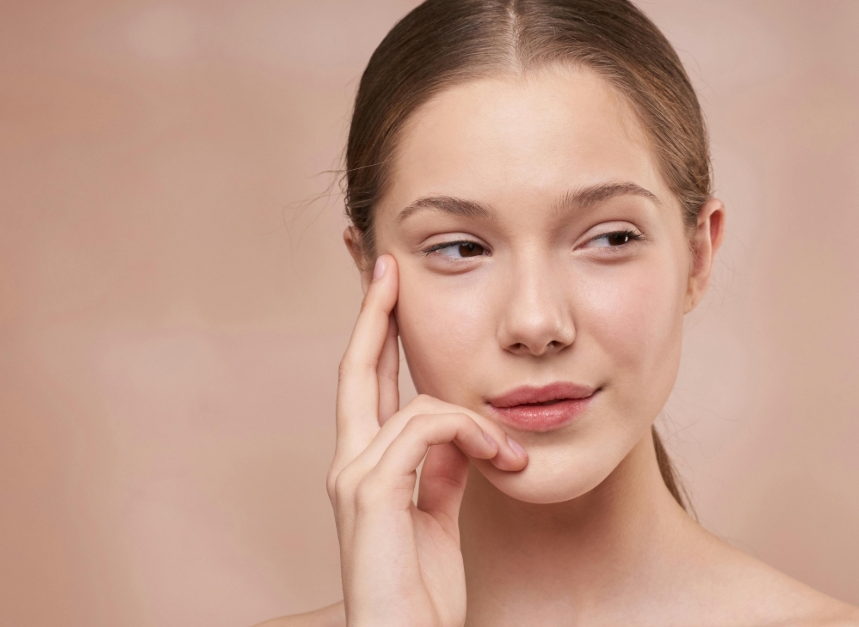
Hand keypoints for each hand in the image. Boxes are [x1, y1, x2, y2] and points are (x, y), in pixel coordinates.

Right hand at [328, 255, 527, 626]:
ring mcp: (354, 478)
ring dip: (474, 419)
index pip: (366, 385)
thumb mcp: (439, 517)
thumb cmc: (421, 594)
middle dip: (374, 314)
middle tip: (386, 266)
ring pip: (414, 401)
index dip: (376, 335)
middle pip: (356, 368)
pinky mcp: (370, 493)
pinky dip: (470, 433)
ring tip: (509, 454)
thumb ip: (442, 470)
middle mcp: (349, 465)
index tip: (389, 289)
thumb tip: (461, 433)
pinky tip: (499, 458)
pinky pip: (425, 427)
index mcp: (366, 469)